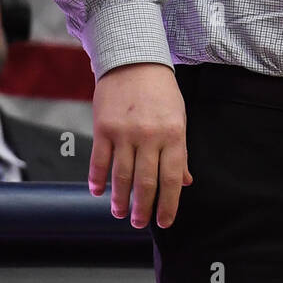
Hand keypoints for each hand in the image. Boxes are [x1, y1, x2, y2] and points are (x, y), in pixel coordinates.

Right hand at [89, 63, 191, 229]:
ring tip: (119, 212)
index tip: (165, 221)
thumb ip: (180, 151)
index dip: (168, 204)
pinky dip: (98, 179)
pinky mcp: (103, 128)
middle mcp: (149, 136)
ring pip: (121, 176)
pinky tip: (98, 191)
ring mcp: (124, 132)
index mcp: (173, 134)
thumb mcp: (178, 118)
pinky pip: (99, 161)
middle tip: (139, 223)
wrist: (134, 60)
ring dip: (120, 199)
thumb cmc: (160, 91)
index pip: (172, 178)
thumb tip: (184, 182)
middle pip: (146, 182)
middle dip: (143, 208)